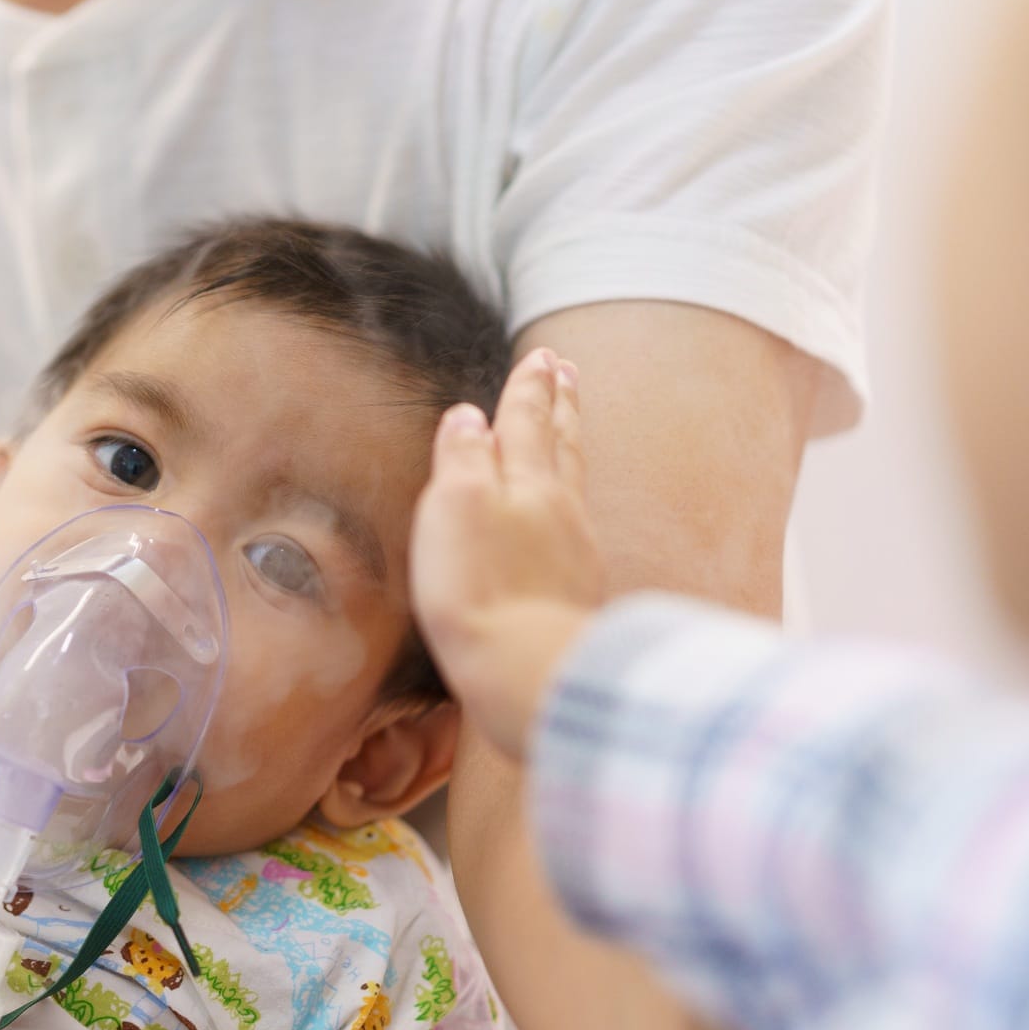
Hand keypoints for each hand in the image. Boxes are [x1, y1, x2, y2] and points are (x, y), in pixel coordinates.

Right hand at [411, 349, 603, 758]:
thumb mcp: (454, 507)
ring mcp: (574, 554)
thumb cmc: (479, 590)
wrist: (524, 673)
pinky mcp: (574, 596)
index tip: (542, 356)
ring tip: (568, 428)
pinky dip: (568, 505)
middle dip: (559, 406)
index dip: (529, 388)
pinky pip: (573, 531)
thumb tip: (469, 416)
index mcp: (529, 482)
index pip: (526, 422)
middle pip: (561, 447)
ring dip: (569, 449)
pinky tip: (566, 516)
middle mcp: (561, 511)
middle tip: (566, 371)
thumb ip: (463, 457)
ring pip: (573, 485)